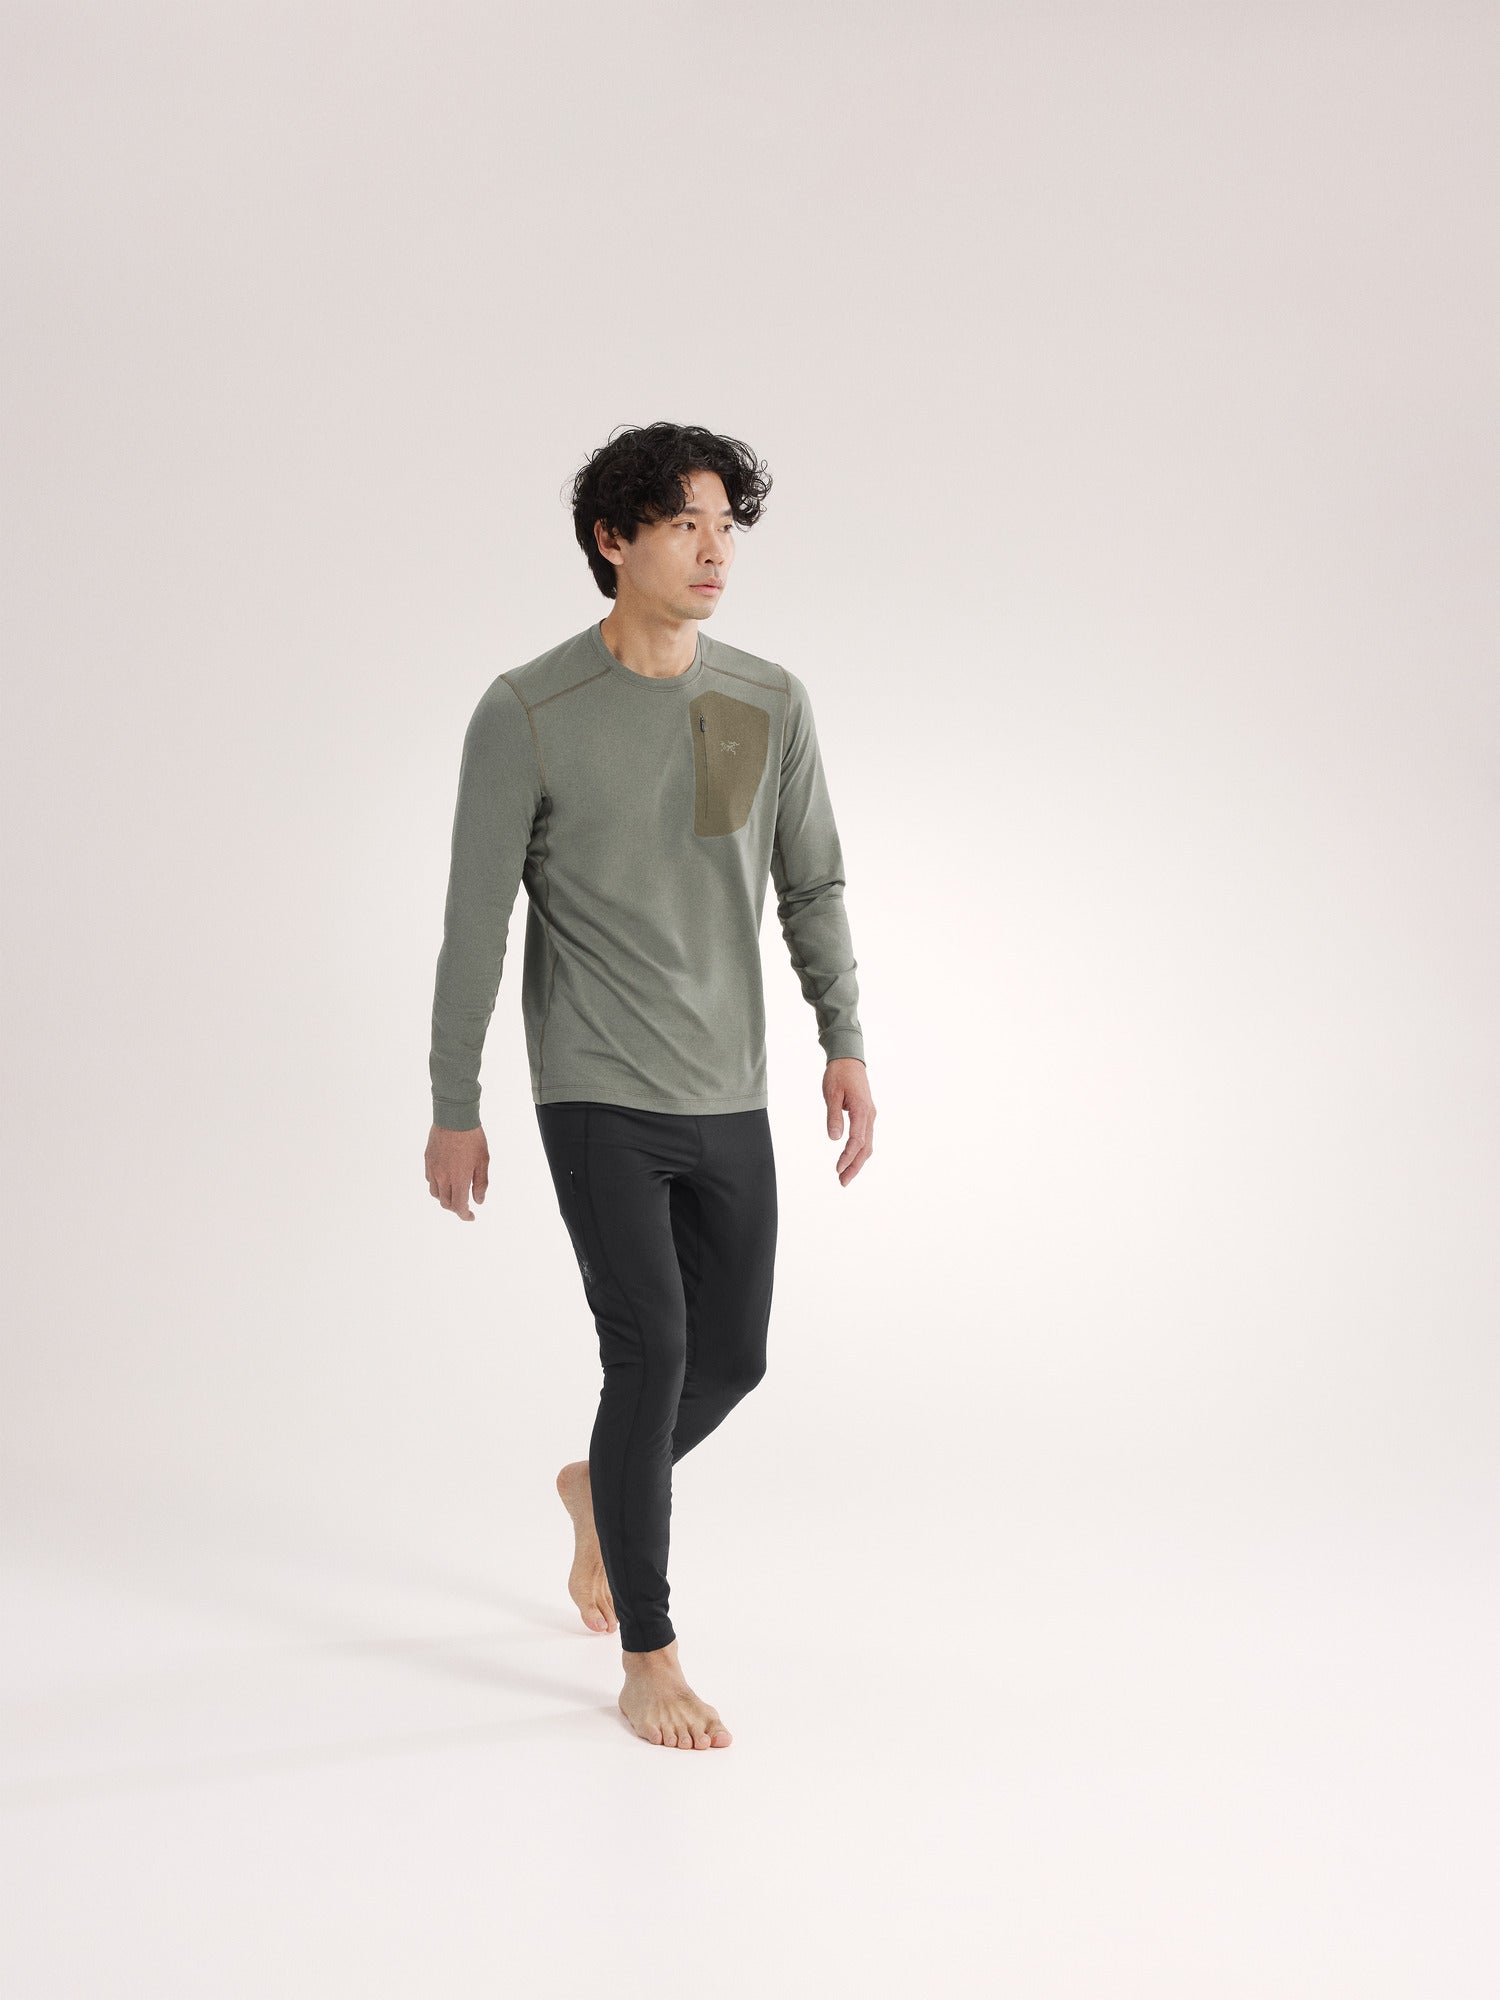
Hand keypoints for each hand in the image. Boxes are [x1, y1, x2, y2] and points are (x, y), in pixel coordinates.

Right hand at [425, 1123, 489, 1220]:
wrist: (454, 1117)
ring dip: (445, 1197)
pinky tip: (445, 1179)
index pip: (458, 1207)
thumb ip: (481, 1183)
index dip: (464, 1215)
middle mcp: (442, 1177)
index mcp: (458, 1179)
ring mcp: (433, 1169)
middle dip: (455, 1207)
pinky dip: (437, 1185)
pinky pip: (430, 1180)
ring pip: (435, 1193)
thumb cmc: (472, 1138)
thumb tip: (478, 1201)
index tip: (470, 1216)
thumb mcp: (483, 1161)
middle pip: (445, 1203)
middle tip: (465, 1205)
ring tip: (455, 1192)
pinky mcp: (428, 1160)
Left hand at [823, 1058, 874, 1184]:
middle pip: (865, 1147)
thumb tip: (834, 1138)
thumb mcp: (831, 1093)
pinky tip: (851, 1159)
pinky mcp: (866, 1115)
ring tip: (845, 1176)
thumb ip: (833, 1116)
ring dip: (857, 1161)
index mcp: (861, 1110)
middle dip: (854, 1166)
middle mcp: (869, 1115)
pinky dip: (859, 1151)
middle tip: (842, 1182)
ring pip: (867, 1144)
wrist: (849, 1059)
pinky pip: (866, 1137)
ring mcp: (870, 1115)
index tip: (838, 1169)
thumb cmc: (838, 1074)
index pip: (857, 1140)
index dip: (847, 1156)